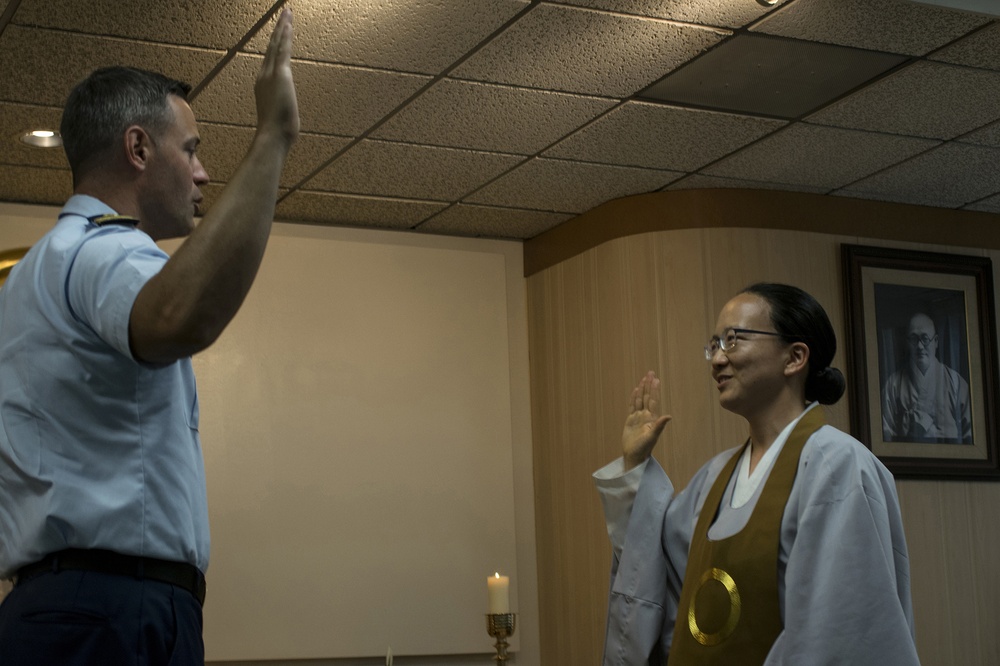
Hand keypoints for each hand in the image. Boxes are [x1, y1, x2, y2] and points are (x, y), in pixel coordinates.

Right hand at [255, 8, 299, 146]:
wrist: (272, 136)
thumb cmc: (276, 133)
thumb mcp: (278, 118)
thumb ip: (280, 111)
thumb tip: (284, 119)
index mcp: (263, 85)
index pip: (270, 59)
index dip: (274, 44)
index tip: (278, 33)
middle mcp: (264, 75)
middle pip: (271, 46)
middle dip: (277, 29)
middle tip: (282, 13)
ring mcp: (271, 74)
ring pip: (277, 44)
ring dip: (282, 26)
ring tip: (287, 11)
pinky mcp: (281, 74)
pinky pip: (283, 49)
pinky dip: (285, 34)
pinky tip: (288, 22)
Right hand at [622, 371, 670, 470]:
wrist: (634, 456)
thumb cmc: (643, 449)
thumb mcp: (652, 437)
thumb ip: (659, 426)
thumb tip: (669, 416)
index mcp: (651, 418)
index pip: (653, 401)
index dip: (654, 390)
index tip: (656, 379)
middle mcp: (645, 416)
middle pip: (647, 397)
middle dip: (649, 385)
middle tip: (650, 372)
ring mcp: (638, 417)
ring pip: (640, 400)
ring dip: (642, 389)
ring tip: (644, 378)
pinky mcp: (630, 420)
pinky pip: (632, 406)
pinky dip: (633, 397)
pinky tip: (635, 391)